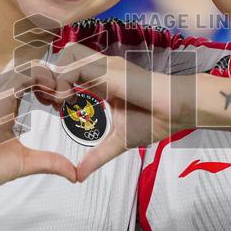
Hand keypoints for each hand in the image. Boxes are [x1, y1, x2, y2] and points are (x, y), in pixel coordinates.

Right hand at [0, 64, 77, 191]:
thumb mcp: (26, 162)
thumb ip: (50, 162)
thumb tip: (74, 175)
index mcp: (10, 105)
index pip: (34, 81)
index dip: (53, 86)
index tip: (65, 104)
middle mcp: (4, 95)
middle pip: (34, 68)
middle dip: (56, 78)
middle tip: (68, 98)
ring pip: (29, 65)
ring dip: (50, 75)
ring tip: (61, 96)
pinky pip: (21, 73)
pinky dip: (42, 78)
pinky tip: (53, 97)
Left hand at [47, 44, 185, 180]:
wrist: (178, 111)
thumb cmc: (156, 120)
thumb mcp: (118, 142)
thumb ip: (96, 156)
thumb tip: (79, 176)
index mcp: (103, 81)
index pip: (70, 71)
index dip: (58, 85)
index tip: (55, 106)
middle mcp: (103, 69)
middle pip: (65, 57)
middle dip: (52, 77)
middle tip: (53, 103)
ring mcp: (106, 66)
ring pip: (67, 55)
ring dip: (59, 77)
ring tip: (63, 102)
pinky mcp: (109, 70)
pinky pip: (75, 68)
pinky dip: (65, 83)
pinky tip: (71, 103)